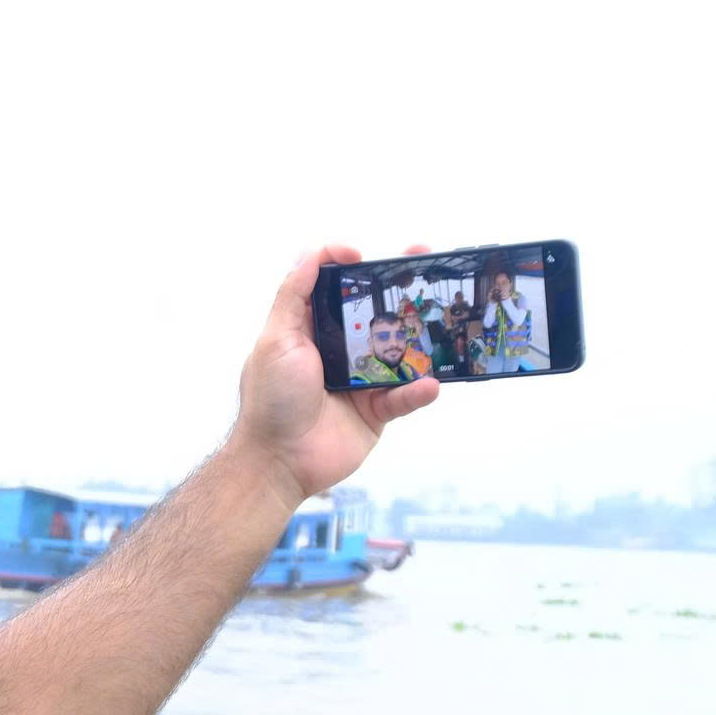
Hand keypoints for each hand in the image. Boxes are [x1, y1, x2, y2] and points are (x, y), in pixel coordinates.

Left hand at [227, 244, 439, 508]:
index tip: (363, 257)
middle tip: (426, 266)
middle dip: (400, 292)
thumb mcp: (276, 340)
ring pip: (398, 354)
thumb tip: (313, 253)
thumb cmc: (271, 399)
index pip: (335, 291)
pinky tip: (430, 383)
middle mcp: (337, 353)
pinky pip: (403, 398)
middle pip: (375, 316)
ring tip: (444, 320)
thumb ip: (293, 295)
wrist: (278, 461)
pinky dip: (417, 391)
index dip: (349, 269)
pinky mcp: (374, 412)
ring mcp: (359, 382)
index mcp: (310, 332)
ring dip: (421, 338)